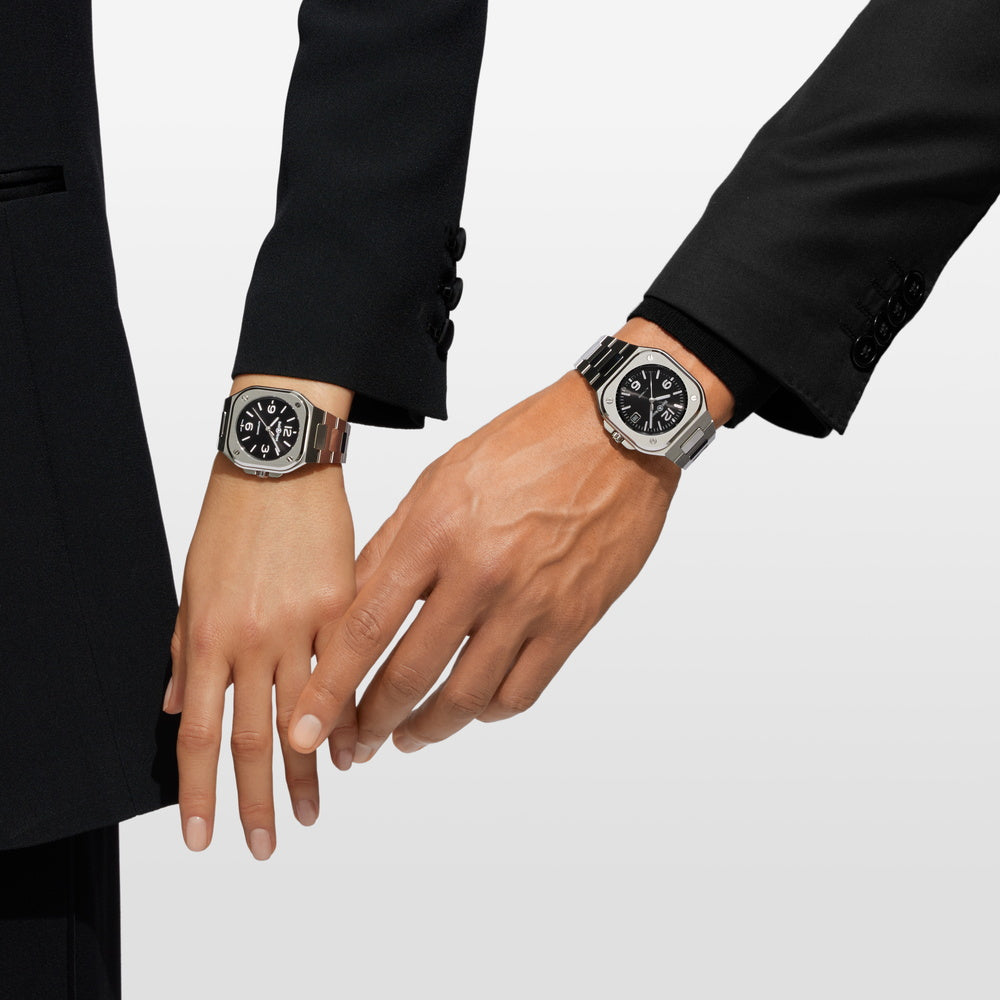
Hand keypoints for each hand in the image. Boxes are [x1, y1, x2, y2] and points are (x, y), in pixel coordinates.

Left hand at [165, 375, 355, 859]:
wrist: (278, 467)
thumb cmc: (232, 520)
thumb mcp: (193, 585)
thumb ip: (184, 648)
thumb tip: (174, 706)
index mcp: (207, 634)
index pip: (199, 732)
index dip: (198, 791)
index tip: (202, 835)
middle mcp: (253, 637)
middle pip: (251, 737)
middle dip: (255, 799)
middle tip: (265, 844)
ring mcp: (301, 622)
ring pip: (303, 713)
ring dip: (308, 770)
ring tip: (314, 809)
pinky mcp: (343, 602)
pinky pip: (347, 670)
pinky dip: (347, 713)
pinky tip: (354, 744)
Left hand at [286, 320, 733, 760]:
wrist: (616, 431)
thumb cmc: (526, 443)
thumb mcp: (441, 478)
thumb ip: (393, 543)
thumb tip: (352, 602)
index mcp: (435, 531)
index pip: (364, 628)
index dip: (328, 689)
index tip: (304, 730)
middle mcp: (480, 573)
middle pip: (410, 673)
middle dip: (372, 723)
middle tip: (355, 746)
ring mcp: (530, 601)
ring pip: (467, 697)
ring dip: (428, 729)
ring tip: (408, 738)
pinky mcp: (573, 620)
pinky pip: (523, 691)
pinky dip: (489, 713)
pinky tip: (473, 710)